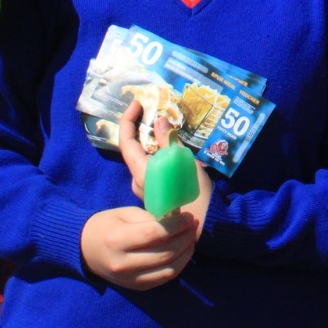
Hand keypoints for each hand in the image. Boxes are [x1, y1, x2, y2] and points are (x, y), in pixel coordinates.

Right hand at [80, 207, 196, 291]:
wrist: (86, 250)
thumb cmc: (107, 225)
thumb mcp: (125, 214)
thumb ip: (150, 218)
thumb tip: (177, 220)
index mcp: (116, 240)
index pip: (153, 234)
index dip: (176, 226)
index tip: (189, 217)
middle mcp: (122, 263)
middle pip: (164, 253)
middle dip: (185, 238)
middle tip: (194, 225)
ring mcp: (129, 279)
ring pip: (168, 270)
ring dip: (186, 253)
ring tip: (191, 238)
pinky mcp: (136, 287)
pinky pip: (164, 278)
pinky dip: (178, 265)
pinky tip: (184, 252)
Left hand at [117, 100, 211, 229]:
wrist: (202, 225)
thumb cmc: (193, 193)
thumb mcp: (182, 161)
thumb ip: (168, 141)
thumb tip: (159, 120)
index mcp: (141, 171)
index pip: (126, 141)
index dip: (128, 119)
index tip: (138, 103)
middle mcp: (138, 180)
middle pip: (136, 149)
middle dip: (145, 130)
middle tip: (160, 114)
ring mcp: (147, 188)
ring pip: (147, 159)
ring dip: (156, 143)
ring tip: (173, 132)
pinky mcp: (158, 192)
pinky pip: (155, 167)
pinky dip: (162, 155)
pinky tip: (177, 152)